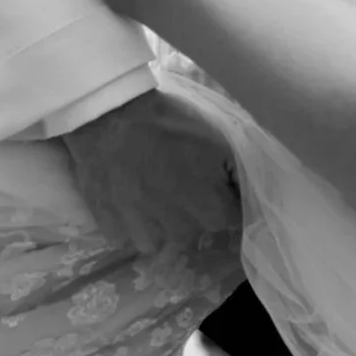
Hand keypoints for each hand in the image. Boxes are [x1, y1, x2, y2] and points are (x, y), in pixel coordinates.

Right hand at [58, 88, 240, 256]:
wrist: (110, 114)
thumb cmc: (168, 121)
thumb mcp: (218, 138)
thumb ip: (238, 173)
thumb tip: (246, 193)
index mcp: (210, 210)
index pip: (230, 220)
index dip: (223, 200)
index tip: (210, 183)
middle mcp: (180, 230)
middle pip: (195, 231)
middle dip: (191, 211)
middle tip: (175, 179)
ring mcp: (144, 233)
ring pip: (160, 240)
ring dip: (158, 222)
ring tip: (148, 190)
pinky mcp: (112, 230)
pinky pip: (127, 237)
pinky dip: (127, 223)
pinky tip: (124, 197)